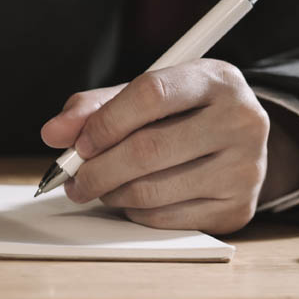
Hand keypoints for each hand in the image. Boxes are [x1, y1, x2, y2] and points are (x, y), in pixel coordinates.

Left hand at [40, 59, 269, 234]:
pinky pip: (165, 218)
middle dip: (97, 169)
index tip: (78, 143)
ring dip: (111, 194)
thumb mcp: (149, 96)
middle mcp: (241, 121)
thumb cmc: (187, 114)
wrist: (243, 144)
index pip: (151, 94)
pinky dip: (135, 213)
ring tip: (100, 187)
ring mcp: (245, 168)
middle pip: (148, 149)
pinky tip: (132, 200)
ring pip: (152, 190)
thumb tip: (54, 133)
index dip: (105, 121)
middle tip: (73, 178)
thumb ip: (98, 107)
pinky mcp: (237, 208)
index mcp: (217, 80)